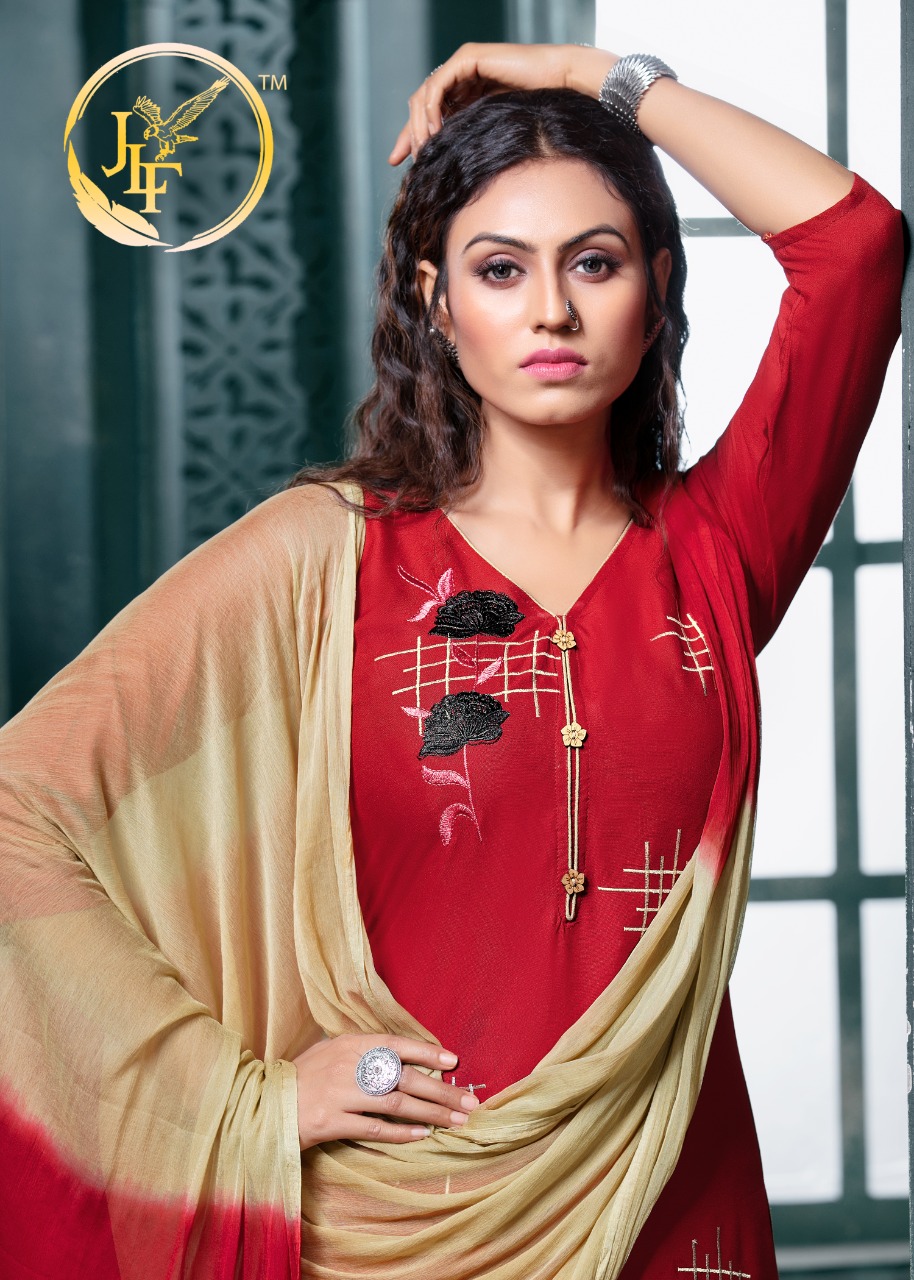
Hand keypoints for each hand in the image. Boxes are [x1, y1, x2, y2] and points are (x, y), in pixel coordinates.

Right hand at [292, 1034, 481, 1148]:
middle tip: (467, 1103)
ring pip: (395, 1102)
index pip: (396, 1045)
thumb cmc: (301, 1078)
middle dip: (441, 1091)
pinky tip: (421, 1136)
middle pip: (404, 1077)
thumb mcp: (329, 1052)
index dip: (427, 1053)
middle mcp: (347, 1065)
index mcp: (348, 1044)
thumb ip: (361, 1053)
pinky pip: (374, 1128)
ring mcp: (339, 1093)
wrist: (261, 1103)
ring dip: (429, 1113)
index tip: (454, 1062)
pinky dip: (400, 1132)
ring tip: (454, 1121)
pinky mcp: (329, 1121)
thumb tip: (400, 1059)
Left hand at [388, 41, 617, 165]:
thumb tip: (450, 170)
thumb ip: (469, 141)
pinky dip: (431, 108)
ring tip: (423, 149)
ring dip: (418, 123)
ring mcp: (462, 65)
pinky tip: (433, 130)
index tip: (397, 161)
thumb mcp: (491, 133)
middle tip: (402, 159)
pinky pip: (438, 85)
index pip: (427, 113)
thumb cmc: (535, 111)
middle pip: (420, 104)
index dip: (410, 136)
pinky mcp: (468, 59)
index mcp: (463, 93)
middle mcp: (459, 77)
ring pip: (425, 94)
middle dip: (407, 133)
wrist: (558, 84)